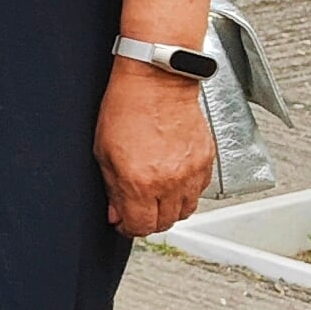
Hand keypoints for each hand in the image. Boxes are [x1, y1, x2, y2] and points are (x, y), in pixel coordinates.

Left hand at [97, 61, 214, 236]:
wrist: (157, 82)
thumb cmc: (126, 108)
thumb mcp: (103, 152)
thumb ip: (112, 188)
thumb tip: (116, 213)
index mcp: (140, 182)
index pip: (141, 226)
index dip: (128, 228)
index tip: (123, 222)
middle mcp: (170, 181)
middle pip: (165, 223)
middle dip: (148, 220)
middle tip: (137, 209)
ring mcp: (192, 172)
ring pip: (186, 210)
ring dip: (170, 209)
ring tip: (156, 195)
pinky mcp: (207, 160)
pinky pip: (200, 190)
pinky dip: (187, 191)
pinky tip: (173, 178)